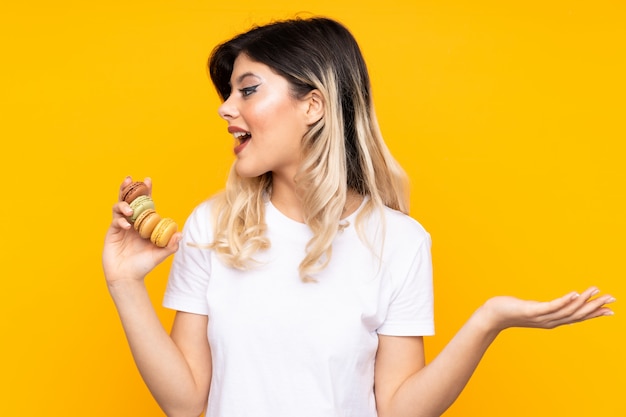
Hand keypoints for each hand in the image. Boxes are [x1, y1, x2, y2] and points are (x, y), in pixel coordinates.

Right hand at [102, 177, 181, 282]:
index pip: (145, 204)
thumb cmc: (143, 266)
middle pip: (128, 201)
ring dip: (124, 205)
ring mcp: (120, 227)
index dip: (146, 192)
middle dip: (129, 189)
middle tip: (130, 179)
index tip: (148, 180)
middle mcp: (132, 223)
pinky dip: (120, 220)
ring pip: (119, 208)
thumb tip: (180, 234)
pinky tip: (126, 225)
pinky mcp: (112, 233)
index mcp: (144, 224)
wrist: (127, 278)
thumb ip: (170, 245)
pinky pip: (115, 222)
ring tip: (130, 211)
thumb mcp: (160, 254)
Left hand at [481, 287, 615, 331]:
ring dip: (583, 301)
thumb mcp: (532, 310)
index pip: (577, 317)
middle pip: (577, 315)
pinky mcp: (531, 311)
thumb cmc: (511, 311)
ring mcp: (541, 317)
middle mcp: (549, 321)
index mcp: (551, 321)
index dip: (594, 313)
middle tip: (612, 298)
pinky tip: (574, 293)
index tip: (611, 309)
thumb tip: (553, 304)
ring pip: (567, 310)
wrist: (491, 316)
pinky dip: (564, 301)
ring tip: (596, 291)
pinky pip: (551, 306)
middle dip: (595, 307)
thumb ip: (545, 309)